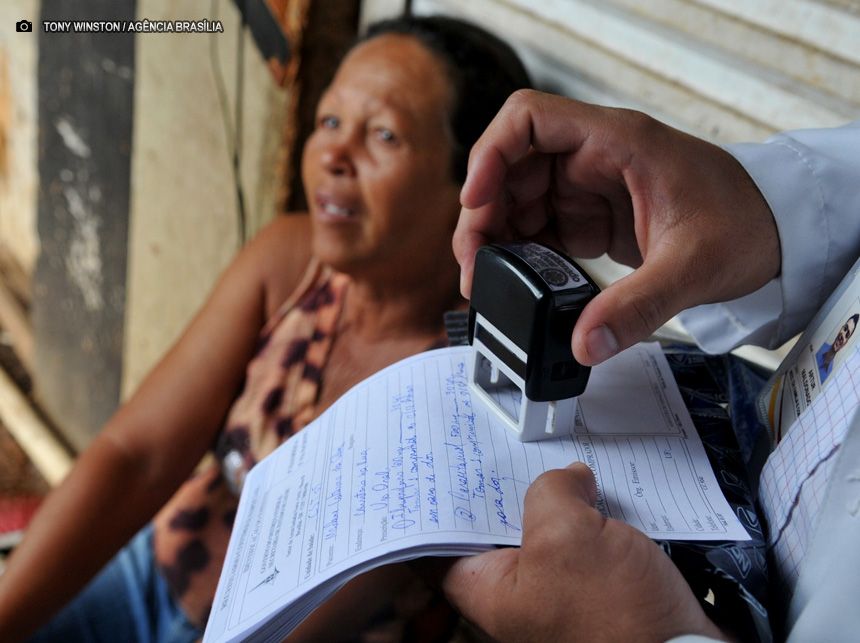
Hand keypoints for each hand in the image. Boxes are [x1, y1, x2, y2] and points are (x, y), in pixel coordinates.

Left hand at [442, 463, 725, 642]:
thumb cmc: (617, 621)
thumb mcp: (567, 535)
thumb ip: (552, 493)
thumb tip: (568, 478)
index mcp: (490, 591)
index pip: (448, 540)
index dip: (455, 501)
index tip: (462, 465)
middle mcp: (519, 596)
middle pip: (504, 529)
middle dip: (519, 491)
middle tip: (527, 455)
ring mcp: (559, 594)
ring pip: (551, 533)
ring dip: (565, 503)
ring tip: (575, 474)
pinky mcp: (597, 591)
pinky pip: (587, 545)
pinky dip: (596, 520)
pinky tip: (608, 499)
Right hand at [453, 91, 779, 364]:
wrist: (774, 231)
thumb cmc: (747, 222)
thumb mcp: (694, 266)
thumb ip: (637, 307)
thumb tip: (582, 345)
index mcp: (616, 142)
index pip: (529, 119)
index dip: (490, 155)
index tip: (477, 201)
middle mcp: (593, 156)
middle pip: (509, 168)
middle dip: (483, 215)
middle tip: (475, 267)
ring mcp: (589, 186)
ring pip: (516, 200)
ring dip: (495, 238)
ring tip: (487, 281)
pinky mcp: (591, 217)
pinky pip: (538, 227)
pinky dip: (520, 254)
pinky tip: (517, 282)